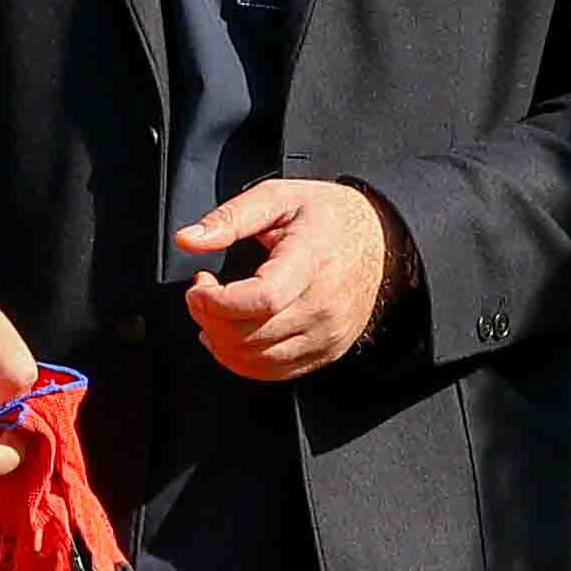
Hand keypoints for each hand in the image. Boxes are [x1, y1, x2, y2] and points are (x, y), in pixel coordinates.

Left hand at [172, 178, 401, 382]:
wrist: (381, 240)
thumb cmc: (330, 218)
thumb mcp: (279, 198)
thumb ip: (231, 218)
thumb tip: (189, 240)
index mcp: (311, 261)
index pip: (261, 299)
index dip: (216, 301)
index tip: (198, 286)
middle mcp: (324, 305)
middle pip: (250, 335)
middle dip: (209, 317)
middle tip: (202, 292)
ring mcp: (328, 334)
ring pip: (256, 360)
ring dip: (221, 340)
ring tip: (215, 310)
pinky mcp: (327, 352)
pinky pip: (273, 372)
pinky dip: (241, 359)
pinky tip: (231, 334)